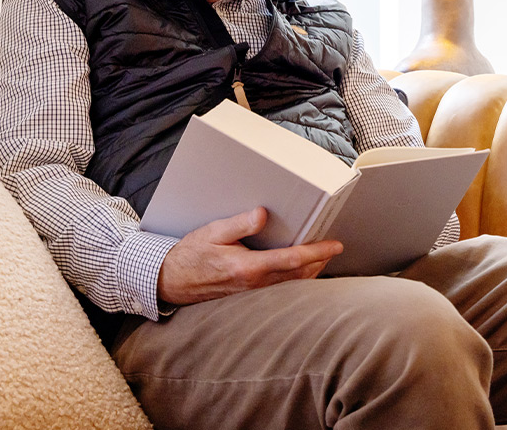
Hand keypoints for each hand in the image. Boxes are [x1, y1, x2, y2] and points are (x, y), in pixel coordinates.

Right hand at [156, 207, 342, 305]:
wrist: (171, 281)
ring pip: (292, 283)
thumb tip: (263, 214)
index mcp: (248, 267)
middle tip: (335, 247)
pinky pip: (281, 286)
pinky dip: (296, 277)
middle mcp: (255, 283)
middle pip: (299, 274)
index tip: (335, 244)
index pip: (292, 260)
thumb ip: (239, 224)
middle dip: (320, 261)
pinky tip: (300, 268)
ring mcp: (253, 291)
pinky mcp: (250, 293)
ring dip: (311, 270)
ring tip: (324, 256)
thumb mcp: (212, 232)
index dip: (318, 252)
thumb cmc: (191, 255)